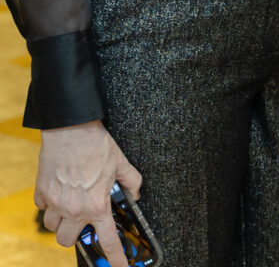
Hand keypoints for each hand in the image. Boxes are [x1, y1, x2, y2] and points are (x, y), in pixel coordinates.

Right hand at [35, 119, 141, 266]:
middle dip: (75, 235)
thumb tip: (135, 194)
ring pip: (52, 229)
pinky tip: (60, 191)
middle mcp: (74, 209)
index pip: (107, 240)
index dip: (115, 259)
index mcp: (97, 204)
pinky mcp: (41, 192)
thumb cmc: (96, 144)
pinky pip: (43, 208)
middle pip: (68, 242)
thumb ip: (131, 181)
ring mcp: (55, 202)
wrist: (71, 127)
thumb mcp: (121, 162)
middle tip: (82, 221)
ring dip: (61, 222)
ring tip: (70, 205)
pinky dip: (50, 204)